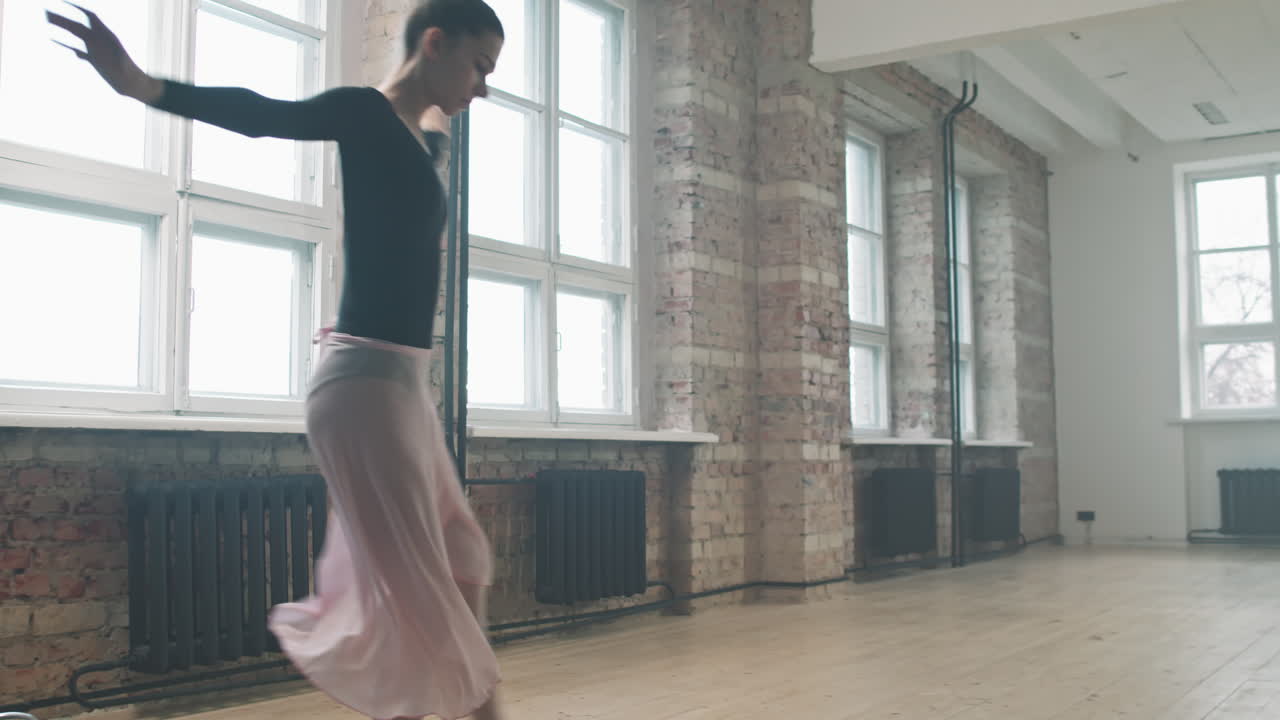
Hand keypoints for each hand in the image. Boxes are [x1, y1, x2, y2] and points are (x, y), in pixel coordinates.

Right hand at [46, 2, 162, 102]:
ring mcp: (96, 49)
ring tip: (47, 19)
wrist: (133, 85)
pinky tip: (54, 40)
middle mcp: (100, 40)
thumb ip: (121, 60)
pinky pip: (77, 48)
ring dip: (62, 26)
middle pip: (78, 25)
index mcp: (107, 36)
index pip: (91, 17)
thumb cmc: (132, 76)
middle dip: (63, 18)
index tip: (64, 2)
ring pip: (76, 34)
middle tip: (46, 12)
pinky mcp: (93, 59)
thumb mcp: (126, 67)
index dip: (78, 9)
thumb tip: (118, 58)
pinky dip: (65, 43)